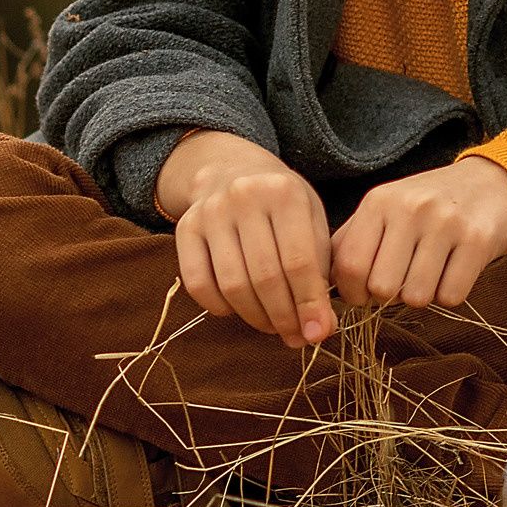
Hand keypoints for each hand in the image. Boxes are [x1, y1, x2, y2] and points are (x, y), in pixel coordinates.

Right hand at [159, 129, 335, 348]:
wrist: (233, 170)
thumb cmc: (282, 204)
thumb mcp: (311, 218)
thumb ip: (321, 267)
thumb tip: (319, 326)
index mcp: (284, 192)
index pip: (299, 260)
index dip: (309, 303)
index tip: (319, 332)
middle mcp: (244, 197)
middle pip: (265, 277)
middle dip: (284, 317)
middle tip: (296, 337)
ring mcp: (210, 212)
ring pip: (233, 285)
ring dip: (255, 317)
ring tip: (273, 327)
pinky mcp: (185, 228)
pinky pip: (198, 283)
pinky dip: (219, 307)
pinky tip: (238, 309)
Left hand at [330, 155, 506, 310]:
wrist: (494, 183)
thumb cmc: (430, 205)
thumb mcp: (386, 209)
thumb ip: (351, 241)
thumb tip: (321, 286)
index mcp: (380, 201)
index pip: (348, 265)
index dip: (352, 293)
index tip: (363, 294)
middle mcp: (411, 208)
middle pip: (381, 287)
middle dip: (390, 295)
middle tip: (404, 278)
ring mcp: (446, 222)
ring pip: (416, 296)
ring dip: (422, 294)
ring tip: (430, 270)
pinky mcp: (478, 240)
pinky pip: (451, 296)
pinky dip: (451, 293)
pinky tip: (454, 269)